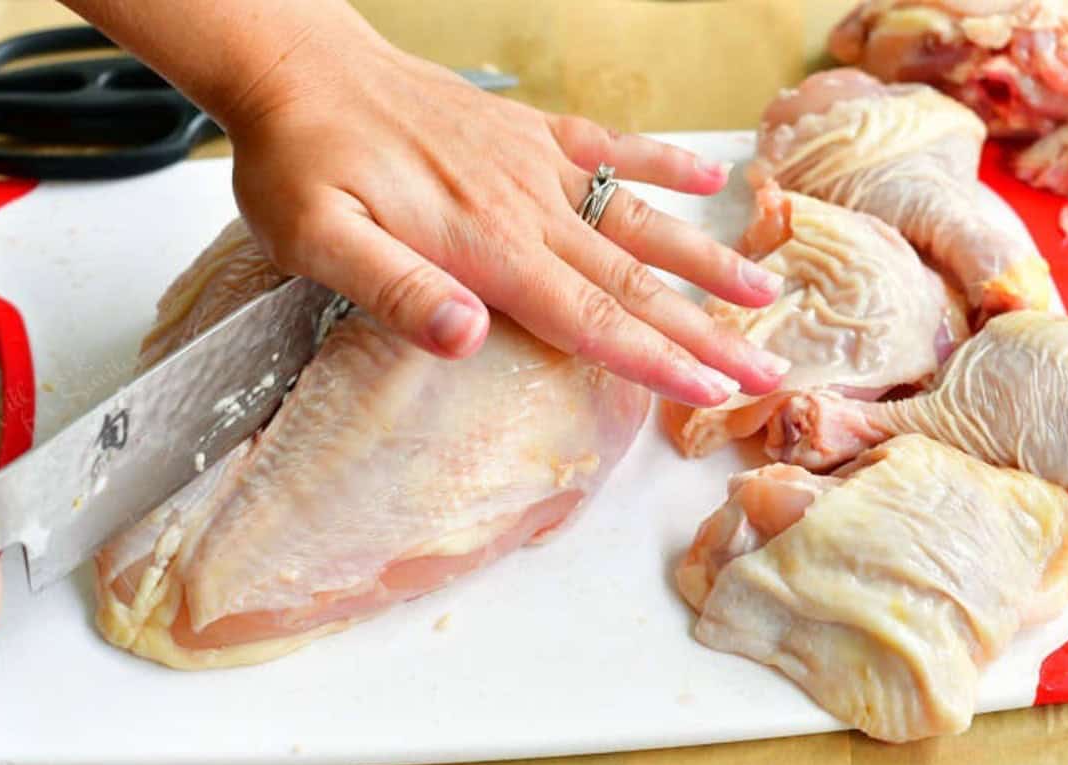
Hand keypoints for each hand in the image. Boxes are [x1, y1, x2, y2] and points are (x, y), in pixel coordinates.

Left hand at [223, 15, 788, 406]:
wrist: (302, 68)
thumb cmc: (302, 162)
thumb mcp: (318, 238)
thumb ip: (394, 289)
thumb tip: (467, 338)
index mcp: (487, 245)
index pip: (590, 317)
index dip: (656, 360)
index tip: (714, 392)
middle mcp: (528, 207)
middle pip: (634, 281)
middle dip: (705, 332)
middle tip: (766, 371)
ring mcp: (536, 165)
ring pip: (640, 220)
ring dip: (704, 260)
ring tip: (762, 292)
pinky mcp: (530, 133)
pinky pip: (613, 148)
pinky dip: (663, 164)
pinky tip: (709, 176)